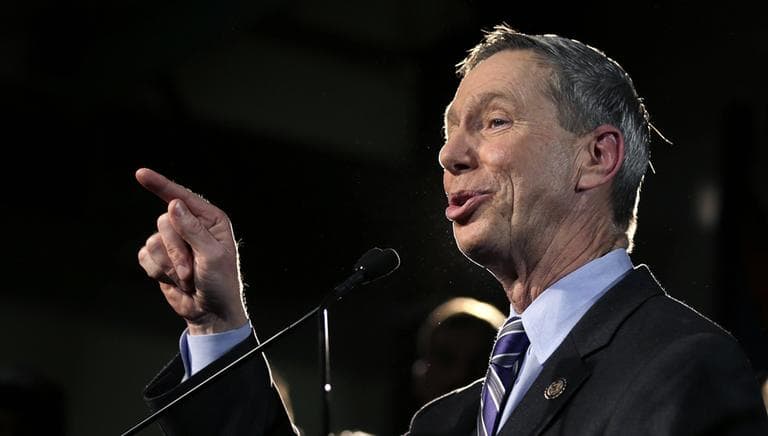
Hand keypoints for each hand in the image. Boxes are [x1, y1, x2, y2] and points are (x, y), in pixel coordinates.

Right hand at [136, 168, 247, 334]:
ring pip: (153, 241)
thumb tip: (174, 205)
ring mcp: (174, 242)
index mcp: (210, 220)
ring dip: (169, 266)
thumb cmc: (220, 284)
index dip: (161, 185)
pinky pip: (144, 256)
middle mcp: (190, 226)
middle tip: (192, 271)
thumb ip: (192, 230)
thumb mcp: (212, 256)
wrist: (210, 312)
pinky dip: (157, 271)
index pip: (182, 197)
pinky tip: (174, 280)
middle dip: (176, 251)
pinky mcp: (160, 258)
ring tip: (187, 278)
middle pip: (164, 222)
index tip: (141, 174)